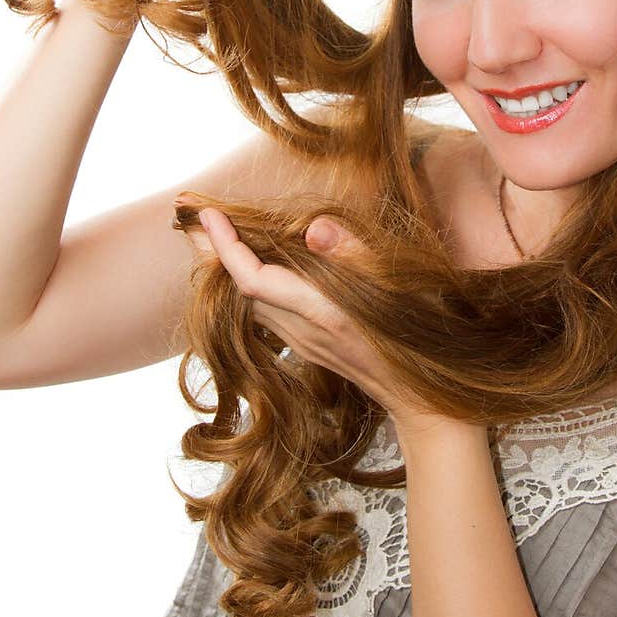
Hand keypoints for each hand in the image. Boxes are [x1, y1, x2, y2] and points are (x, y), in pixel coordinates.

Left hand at [197, 207, 447, 434]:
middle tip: (188, 217)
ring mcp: (303, 342)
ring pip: (248, 302)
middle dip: (210, 252)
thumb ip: (355, 254)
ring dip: (226, 267)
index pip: (251, 278)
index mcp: (320, 312)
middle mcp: (302, 330)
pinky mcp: (310, 345)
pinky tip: (252, 266)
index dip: (224, 246)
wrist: (428, 402)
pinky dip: (247, 281)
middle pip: (236, 290)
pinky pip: (264, 310)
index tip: (206, 215)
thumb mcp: (400, 286)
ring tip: (210, 235)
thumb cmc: (424, 337)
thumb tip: (312, 227)